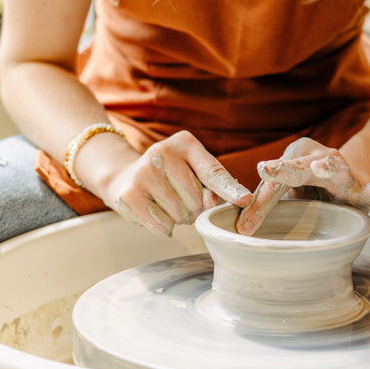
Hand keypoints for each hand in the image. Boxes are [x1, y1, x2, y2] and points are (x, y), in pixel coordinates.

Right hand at [105, 131, 252, 234]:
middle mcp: (162, 152)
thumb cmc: (169, 176)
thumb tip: (216, 202)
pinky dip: (163, 225)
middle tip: (179, 197)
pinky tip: (153, 210)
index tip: (245, 199)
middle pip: (196, 199)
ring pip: (179, 213)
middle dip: (193, 208)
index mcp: (185, 143)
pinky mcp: (129, 193)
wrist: (124, 177)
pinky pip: (161, 224)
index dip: (229, 189)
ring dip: (178, 217)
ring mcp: (143, 172)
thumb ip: (212, 184)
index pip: (212, 171)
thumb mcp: (193, 170)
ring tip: (165, 202)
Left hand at [236, 137, 369, 234]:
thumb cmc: (309, 188)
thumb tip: (238, 230)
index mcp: (297, 158)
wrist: (345, 181)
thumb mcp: (287, 193)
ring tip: (322, 166)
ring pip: (334, 169)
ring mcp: (343, 171)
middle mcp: (319, 159)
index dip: (260, 202)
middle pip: (299, 166)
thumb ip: (265, 203)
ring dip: (327, 168)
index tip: (244, 225)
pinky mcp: (362, 189)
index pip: (275, 180)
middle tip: (266, 170)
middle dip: (283, 168)